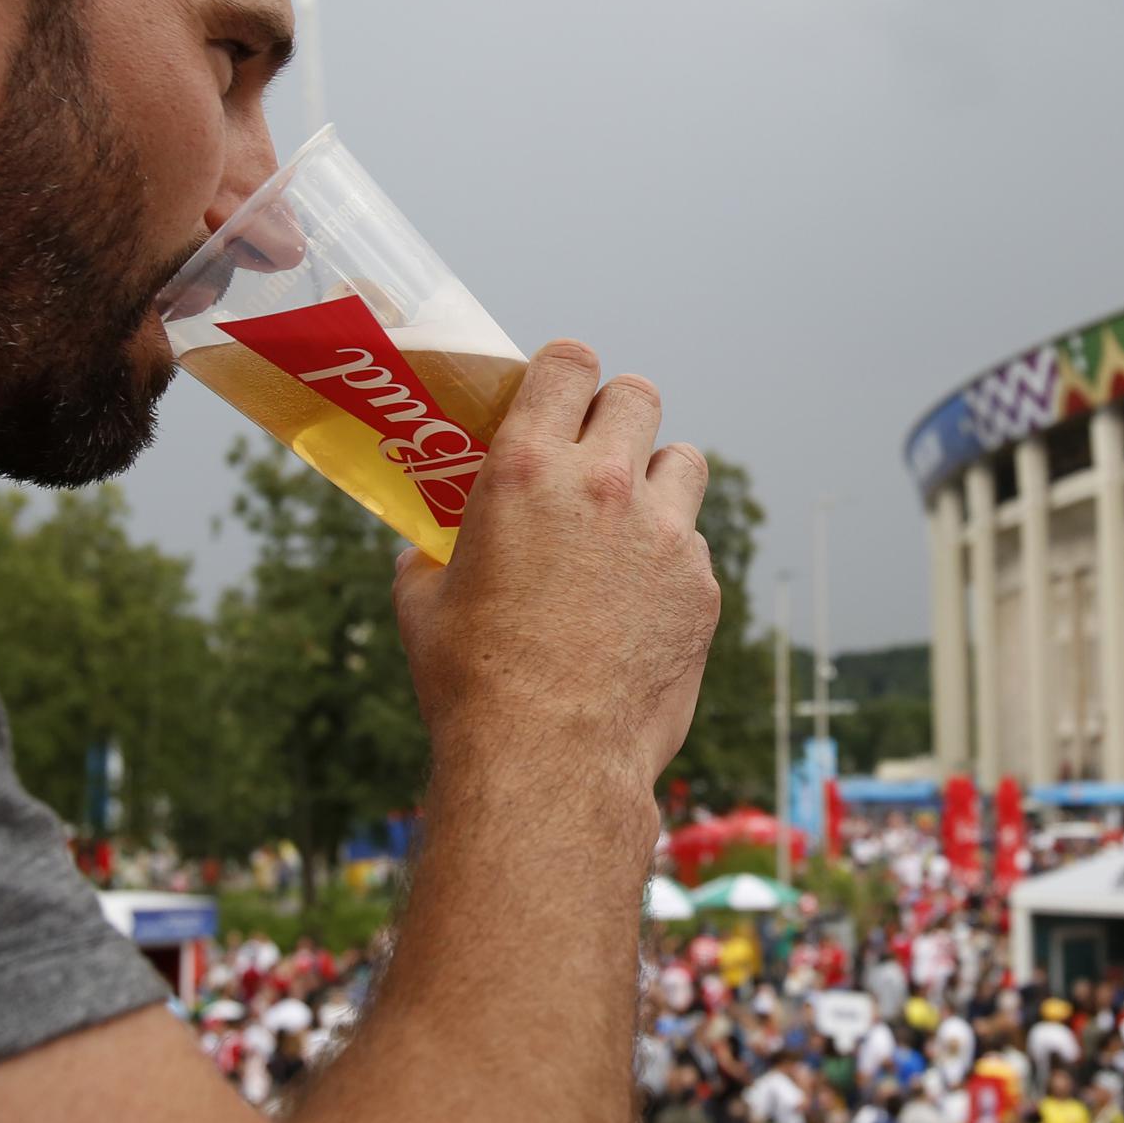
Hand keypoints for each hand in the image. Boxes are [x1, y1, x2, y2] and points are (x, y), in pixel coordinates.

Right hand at [394, 340, 718, 834]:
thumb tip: (423, 552)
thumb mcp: (422, 604)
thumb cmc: (472, 684)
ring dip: (659, 477)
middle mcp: (603, 484)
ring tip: (631, 519)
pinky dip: (671, 555)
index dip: (565, 372)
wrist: (550, 759)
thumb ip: (428, 556)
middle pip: (638, 395)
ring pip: (684, 460)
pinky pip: (694, 541)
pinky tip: (640, 596)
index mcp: (525, 468)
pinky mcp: (701, 584)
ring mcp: (663, 533)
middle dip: (617, 415)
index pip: (570, 362)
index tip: (559, 396)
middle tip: (598, 454)